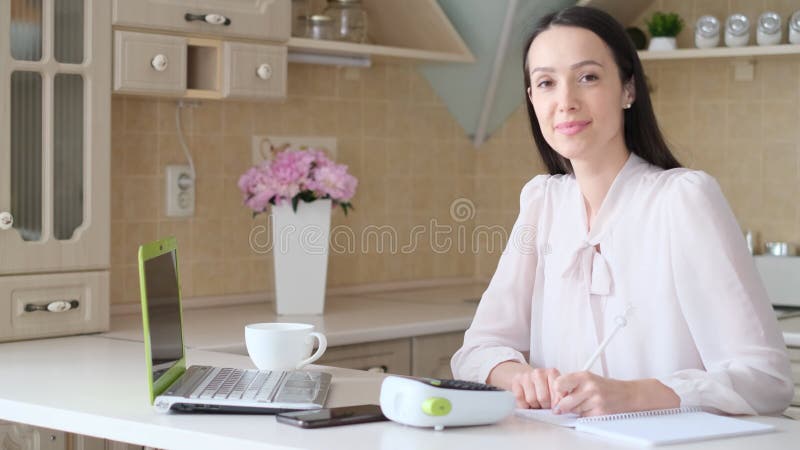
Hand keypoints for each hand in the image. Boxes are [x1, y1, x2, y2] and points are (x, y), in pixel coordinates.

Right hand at [509, 367, 561, 408]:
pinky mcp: (515, 382)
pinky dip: (525, 406)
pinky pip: (521, 400)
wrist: (527, 376)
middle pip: (543, 398)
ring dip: (535, 406)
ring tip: (537, 403)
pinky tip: (528, 403)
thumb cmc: (544, 386)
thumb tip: (562, 408)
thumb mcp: (556, 388)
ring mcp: (526, 376)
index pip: (557, 391)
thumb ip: (561, 396)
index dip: (557, 403)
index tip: (557, 408)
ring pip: (531, 400)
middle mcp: (539, 372)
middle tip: (546, 406)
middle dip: (545, 406)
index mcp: (552, 372)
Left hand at [551, 372, 678, 416]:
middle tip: (568, 403)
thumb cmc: (605, 386)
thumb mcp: (587, 379)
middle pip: (564, 402)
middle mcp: (589, 387)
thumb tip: (555, 398)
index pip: (558, 383)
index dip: (557, 391)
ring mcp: (595, 400)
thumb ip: (570, 384)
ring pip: (573, 411)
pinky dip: (585, 415)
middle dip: (564, 405)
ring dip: (576, 410)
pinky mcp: (600, 412)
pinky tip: (592, 408)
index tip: (560, 394)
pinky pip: (583, 417)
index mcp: (584, 375)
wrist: (627, 394)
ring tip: (586, 403)